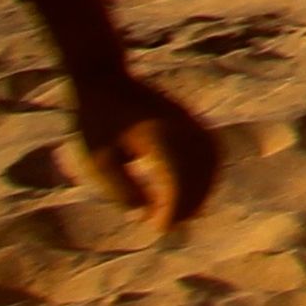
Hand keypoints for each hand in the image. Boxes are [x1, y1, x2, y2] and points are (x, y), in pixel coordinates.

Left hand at [68, 69, 223, 231]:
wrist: (103, 75)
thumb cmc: (94, 119)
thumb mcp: (97, 160)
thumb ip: (122, 188)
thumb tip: (146, 212)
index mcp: (158, 137)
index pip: (178, 183)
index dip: (172, 211)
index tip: (156, 229)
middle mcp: (182, 128)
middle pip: (200, 174)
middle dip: (189, 205)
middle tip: (167, 226)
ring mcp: (189, 121)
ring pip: (211, 161)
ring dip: (202, 190)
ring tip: (181, 211)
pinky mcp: (188, 119)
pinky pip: (210, 149)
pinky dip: (207, 172)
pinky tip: (191, 187)